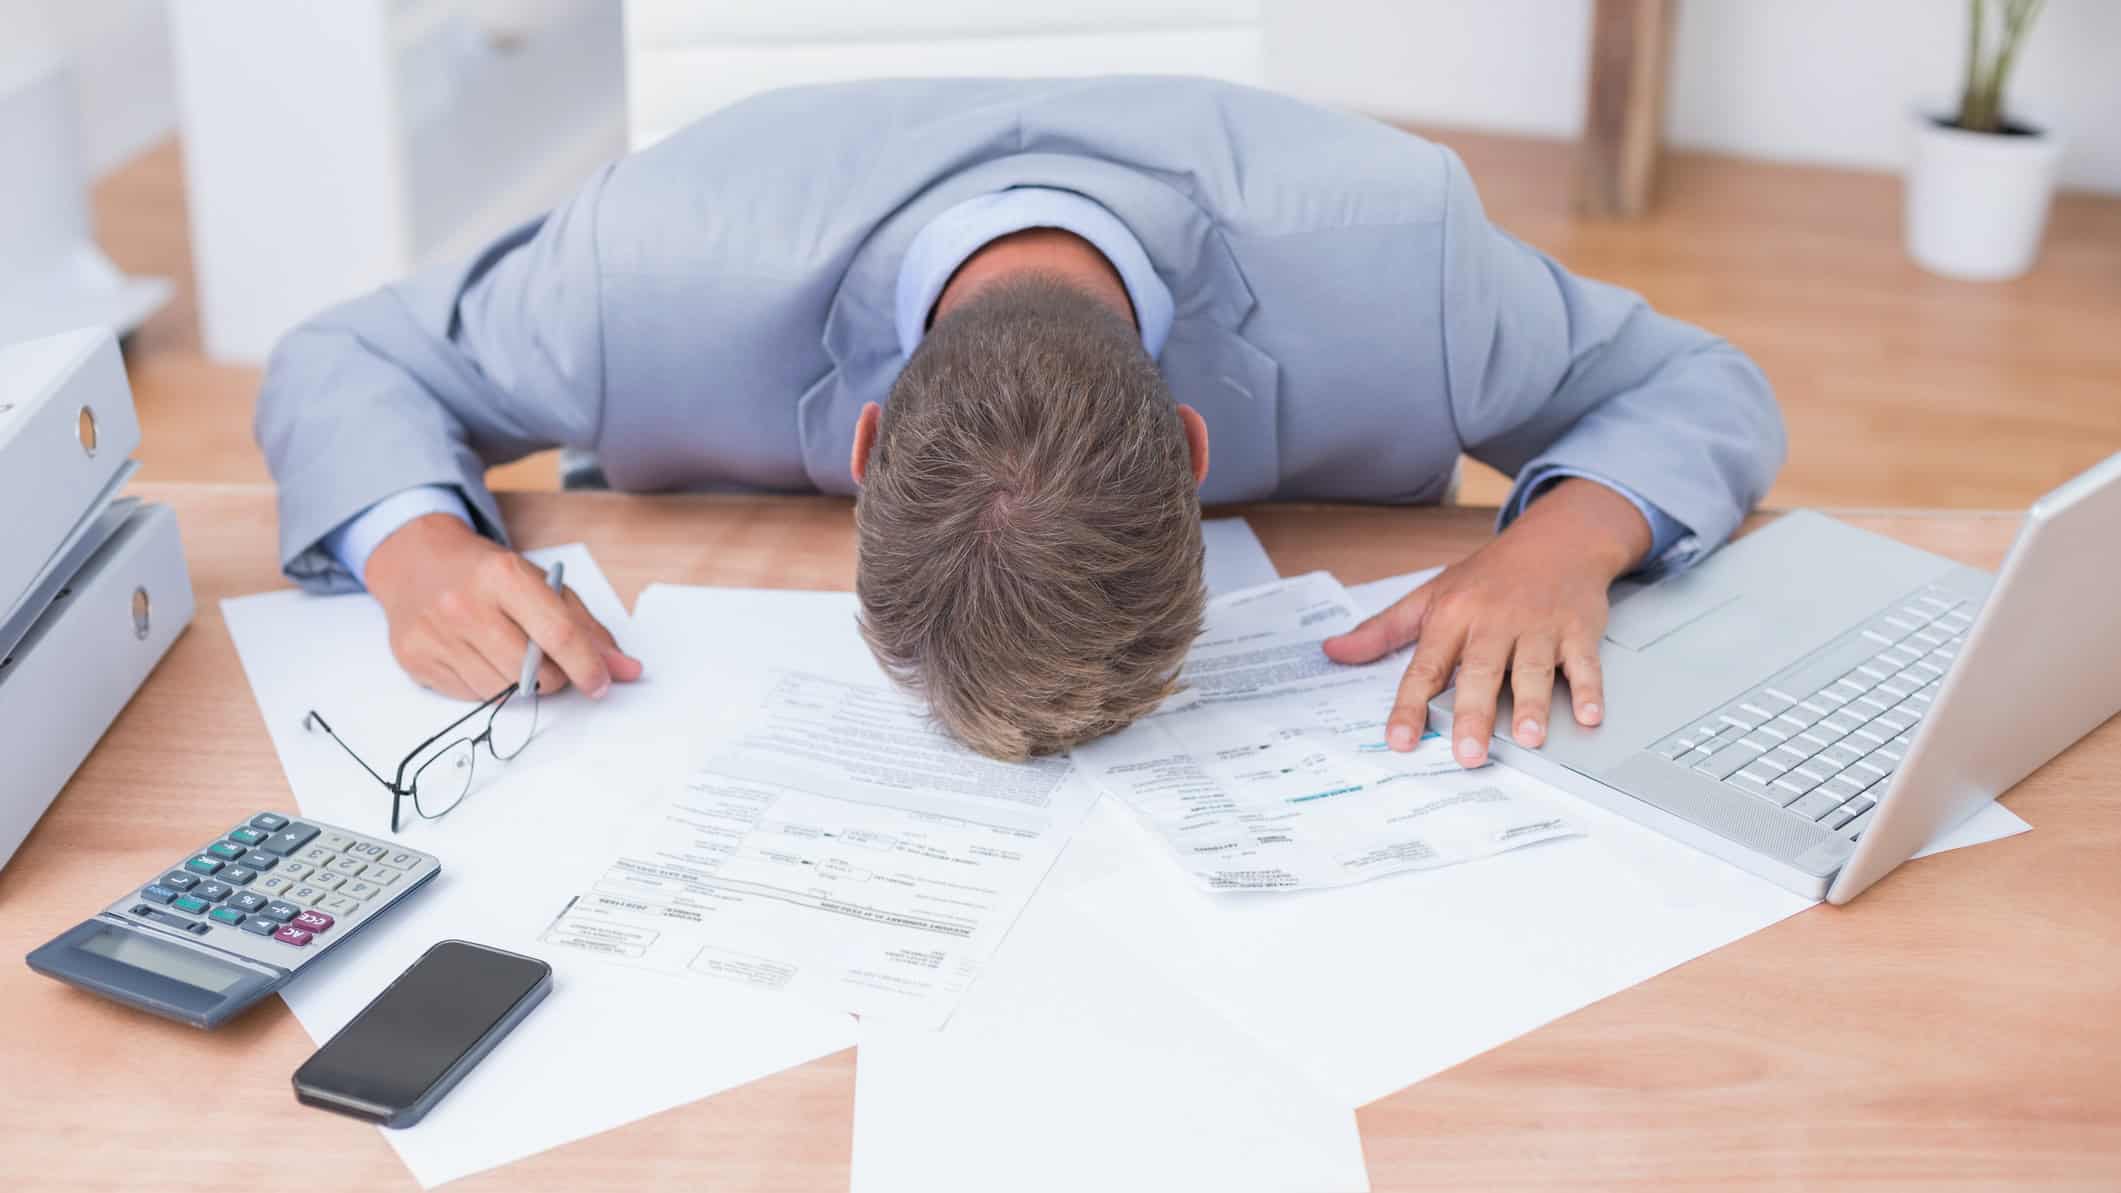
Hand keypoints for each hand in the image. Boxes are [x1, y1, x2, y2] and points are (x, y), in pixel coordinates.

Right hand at [364, 513, 642, 700]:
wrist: (416, 561)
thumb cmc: (488, 573)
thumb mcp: (541, 584)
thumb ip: (587, 628)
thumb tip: (625, 670)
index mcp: (505, 575)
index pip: (559, 635)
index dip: (588, 667)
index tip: (602, 684)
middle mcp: (465, 604)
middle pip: (533, 672)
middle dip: (553, 676)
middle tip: (546, 659)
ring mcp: (435, 633)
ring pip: (502, 691)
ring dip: (518, 683)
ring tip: (507, 651)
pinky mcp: (415, 658)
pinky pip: (470, 696)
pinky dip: (486, 685)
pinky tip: (478, 656)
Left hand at [1321, 479, 1651, 766]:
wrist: (1558, 538)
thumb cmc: (1490, 575)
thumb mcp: (1431, 594)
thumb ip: (1382, 629)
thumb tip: (1334, 651)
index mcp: (1453, 616)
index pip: (1426, 667)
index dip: (1409, 705)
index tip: (1399, 740)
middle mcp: (1494, 622)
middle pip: (1481, 672)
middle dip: (1474, 714)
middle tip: (1468, 754)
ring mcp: (1538, 626)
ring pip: (1534, 668)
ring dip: (1532, 704)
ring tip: (1527, 739)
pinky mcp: (1578, 629)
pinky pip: (1584, 662)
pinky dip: (1589, 689)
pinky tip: (1589, 716)